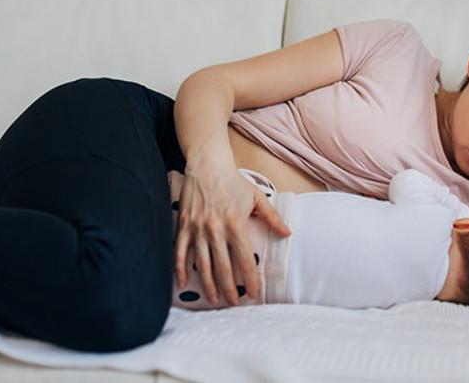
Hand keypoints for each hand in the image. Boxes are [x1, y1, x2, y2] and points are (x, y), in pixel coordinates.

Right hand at [174, 151, 288, 305]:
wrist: (207, 164)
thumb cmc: (234, 181)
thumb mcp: (258, 197)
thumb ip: (272, 217)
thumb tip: (288, 233)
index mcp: (236, 225)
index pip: (244, 260)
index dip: (250, 280)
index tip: (254, 294)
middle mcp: (215, 230)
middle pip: (222, 268)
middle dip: (229, 289)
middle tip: (234, 304)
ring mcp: (197, 229)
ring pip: (202, 264)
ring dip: (208, 285)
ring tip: (214, 300)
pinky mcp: (184, 226)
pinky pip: (180, 252)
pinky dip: (180, 269)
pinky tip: (184, 283)